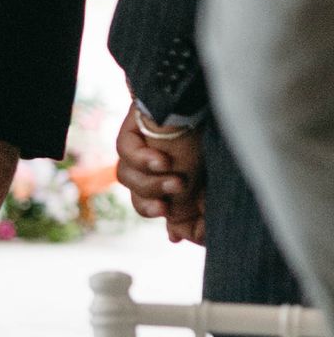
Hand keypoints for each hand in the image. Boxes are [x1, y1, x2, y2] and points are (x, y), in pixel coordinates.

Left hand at [115, 105, 205, 246]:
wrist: (207, 99)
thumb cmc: (211, 139)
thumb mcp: (204, 182)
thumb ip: (189, 211)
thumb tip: (174, 237)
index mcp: (168, 176)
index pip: (152, 204)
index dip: (157, 214)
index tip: (172, 228)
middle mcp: (151, 163)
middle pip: (135, 194)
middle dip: (150, 204)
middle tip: (169, 204)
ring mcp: (140, 145)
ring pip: (127, 177)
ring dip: (151, 184)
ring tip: (175, 180)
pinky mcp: (133, 127)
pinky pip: (124, 150)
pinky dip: (141, 159)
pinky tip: (160, 160)